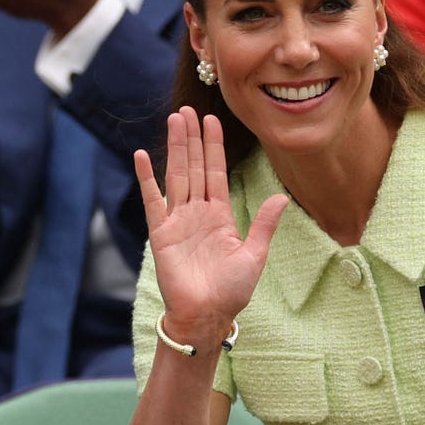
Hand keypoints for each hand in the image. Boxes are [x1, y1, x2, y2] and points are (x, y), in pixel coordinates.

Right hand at [135, 107, 287, 338]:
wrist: (207, 316)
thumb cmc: (231, 291)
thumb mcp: (254, 254)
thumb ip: (263, 224)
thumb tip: (282, 198)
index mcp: (220, 215)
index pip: (216, 172)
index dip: (214, 146)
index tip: (211, 120)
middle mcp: (198, 213)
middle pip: (195, 166)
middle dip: (192, 138)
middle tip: (188, 109)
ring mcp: (178, 220)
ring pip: (176, 175)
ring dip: (175, 148)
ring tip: (173, 120)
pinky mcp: (161, 233)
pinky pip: (152, 200)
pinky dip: (147, 178)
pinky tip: (142, 155)